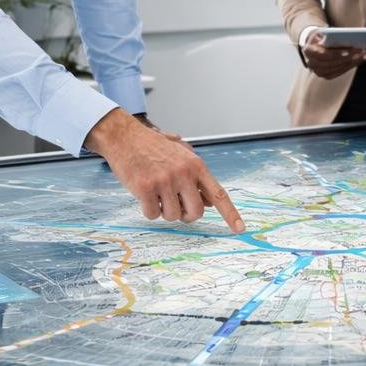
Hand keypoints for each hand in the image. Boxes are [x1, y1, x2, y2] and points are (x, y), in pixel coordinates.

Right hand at [86, 110, 244, 231]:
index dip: (230, 213)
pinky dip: (147, 210)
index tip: (240, 228)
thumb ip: (197, 177)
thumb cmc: (153, 147)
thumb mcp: (181, 156)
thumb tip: (211, 201)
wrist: (125, 137)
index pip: (218, 194)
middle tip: (175, 205)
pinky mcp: (145, 188)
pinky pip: (152, 215)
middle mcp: (184, 173)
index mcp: (196, 166)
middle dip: (186, 215)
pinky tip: (144, 194)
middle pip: (196, 212)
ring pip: (172, 216)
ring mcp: (165, 181)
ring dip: (163, 210)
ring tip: (156, 192)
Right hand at [302, 29, 365, 79]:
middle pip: (333, 62)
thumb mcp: (324, 32)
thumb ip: (332, 36)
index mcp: (309, 51)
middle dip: (350, 57)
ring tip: (365, 55)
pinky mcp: (326, 75)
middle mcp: (311, 63)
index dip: (336, 53)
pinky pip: (340, 72)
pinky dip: (351, 65)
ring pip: (338, 68)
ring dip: (353, 62)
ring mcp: (318, 71)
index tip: (349, 51)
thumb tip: (349, 39)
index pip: (323, 54)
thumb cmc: (321, 36)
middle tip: (363, 52)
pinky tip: (360, 60)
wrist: (314, 44)